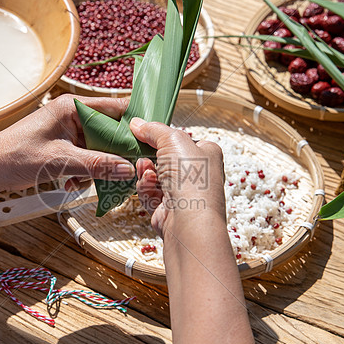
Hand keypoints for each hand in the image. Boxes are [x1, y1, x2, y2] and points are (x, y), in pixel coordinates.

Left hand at [0, 94, 134, 191]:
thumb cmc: (16, 154)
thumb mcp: (61, 161)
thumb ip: (97, 164)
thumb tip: (127, 169)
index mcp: (73, 106)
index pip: (116, 108)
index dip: (135, 124)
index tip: (150, 142)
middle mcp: (74, 115)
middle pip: (110, 131)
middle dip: (116, 154)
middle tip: (126, 172)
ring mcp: (69, 131)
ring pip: (100, 148)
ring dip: (99, 167)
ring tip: (88, 182)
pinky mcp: (64, 146)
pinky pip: (87, 157)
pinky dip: (86, 171)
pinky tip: (74, 184)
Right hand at [129, 117, 226, 236]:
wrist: (189, 221)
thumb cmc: (192, 177)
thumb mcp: (173, 140)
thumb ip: (154, 129)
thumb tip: (137, 123)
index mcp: (207, 154)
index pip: (182, 140)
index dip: (163, 137)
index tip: (144, 133)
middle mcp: (197, 174)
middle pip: (164, 158)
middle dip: (149, 156)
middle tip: (142, 155)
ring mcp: (182, 193)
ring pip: (153, 175)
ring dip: (146, 172)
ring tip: (147, 173)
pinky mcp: (167, 208)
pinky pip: (149, 192)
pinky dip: (146, 189)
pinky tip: (149, 187)